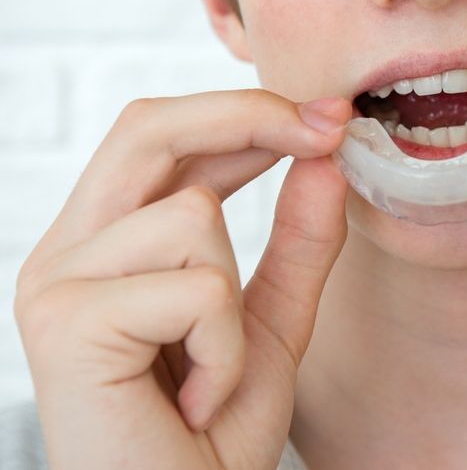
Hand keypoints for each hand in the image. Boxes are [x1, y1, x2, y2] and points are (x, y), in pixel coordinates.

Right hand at [13, 90, 351, 469]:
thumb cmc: (210, 434)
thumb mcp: (270, 322)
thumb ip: (298, 243)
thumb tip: (325, 160)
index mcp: (103, 242)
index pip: (161, 135)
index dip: (246, 114)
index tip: (328, 117)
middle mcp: (66, 251)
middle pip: (148, 127)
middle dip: (247, 118)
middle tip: (325, 133)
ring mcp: (56, 284)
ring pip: (192, 216)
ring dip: (234, 306)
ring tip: (209, 373)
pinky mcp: (67, 325)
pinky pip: (198, 289)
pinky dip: (225, 351)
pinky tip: (195, 401)